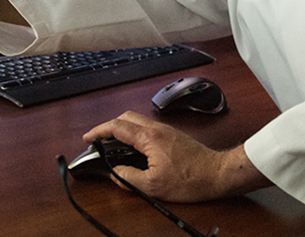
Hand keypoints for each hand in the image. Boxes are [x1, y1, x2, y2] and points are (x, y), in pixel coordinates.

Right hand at [83, 111, 270, 202]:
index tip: (88, 138)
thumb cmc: (191, 179)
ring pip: (137, 122)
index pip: (117, 127)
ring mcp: (166, 130)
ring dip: (122, 130)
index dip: (98, 131)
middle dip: (108, 127)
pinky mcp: (172, 136)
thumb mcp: (153, 186)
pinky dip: (134, 134)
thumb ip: (128, 178)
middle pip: (125, 118)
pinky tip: (134, 148)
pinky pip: (147, 128)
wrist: (217, 174)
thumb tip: (115, 173)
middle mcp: (157, 129)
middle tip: (99, 141)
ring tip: (113, 146)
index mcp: (149, 138)